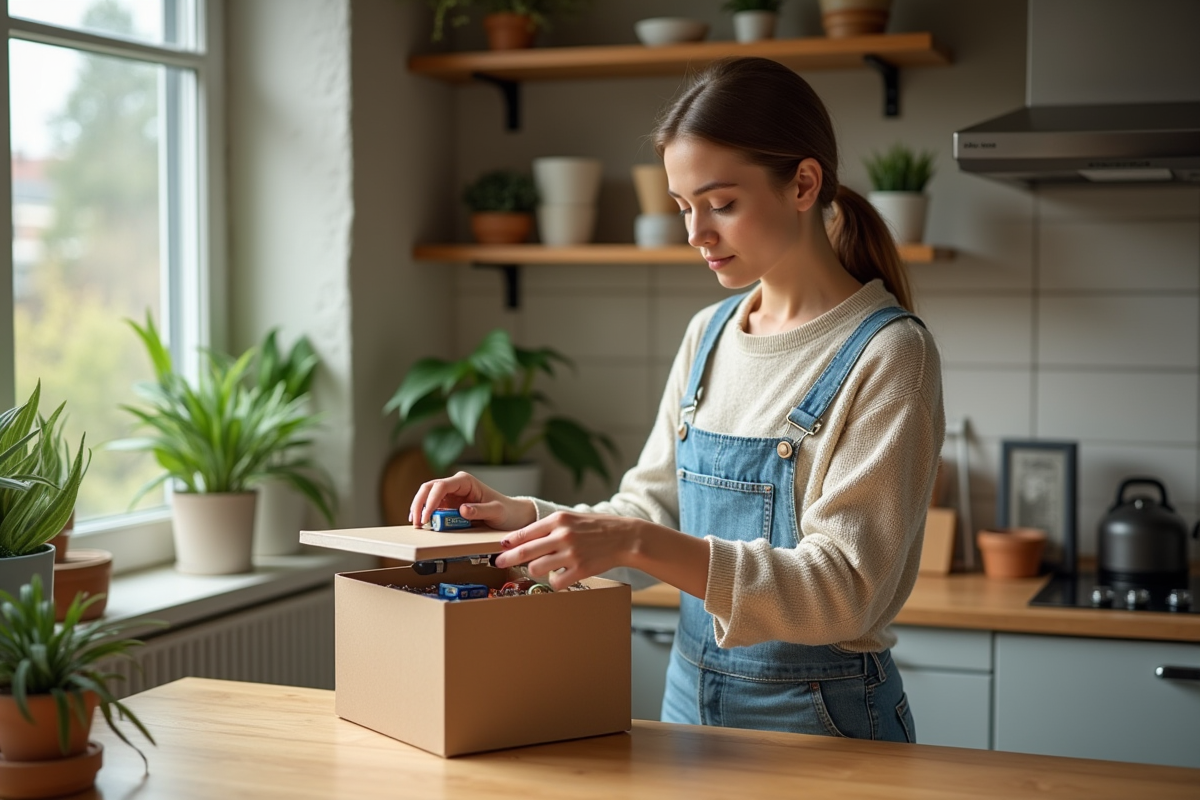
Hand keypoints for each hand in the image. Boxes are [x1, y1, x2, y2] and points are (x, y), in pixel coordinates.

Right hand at [409, 471, 536, 530]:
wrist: (511, 515)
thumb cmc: (506, 510)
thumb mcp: (496, 511)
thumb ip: (480, 510)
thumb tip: (462, 510)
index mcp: (465, 481)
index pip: (441, 486)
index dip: (431, 501)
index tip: (427, 517)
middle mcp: (455, 485)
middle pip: (428, 488)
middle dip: (419, 504)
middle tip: (416, 522)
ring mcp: (451, 495)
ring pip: (427, 497)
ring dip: (420, 510)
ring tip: (418, 526)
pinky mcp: (449, 506)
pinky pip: (432, 508)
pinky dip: (426, 515)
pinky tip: (423, 524)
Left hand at [492, 511, 636, 590]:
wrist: (625, 537)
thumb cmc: (596, 527)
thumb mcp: (572, 518)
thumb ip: (549, 527)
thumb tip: (522, 538)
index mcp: (558, 520)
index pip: (525, 533)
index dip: (508, 543)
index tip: (500, 548)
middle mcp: (562, 535)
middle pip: (524, 552)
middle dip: (507, 559)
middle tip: (498, 564)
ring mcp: (571, 553)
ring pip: (536, 568)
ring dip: (534, 571)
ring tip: (539, 569)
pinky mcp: (580, 569)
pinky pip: (556, 582)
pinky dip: (554, 582)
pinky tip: (559, 577)